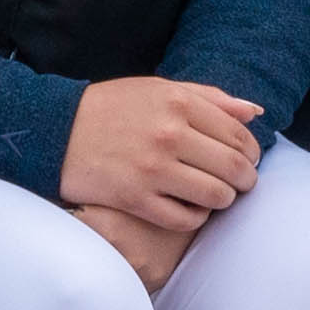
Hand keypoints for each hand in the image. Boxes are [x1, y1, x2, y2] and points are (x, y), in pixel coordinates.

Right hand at [61, 81, 259, 250]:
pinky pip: (186, 219)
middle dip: (245, 180)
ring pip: (217, 196)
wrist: (55, 131)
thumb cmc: (112, 108)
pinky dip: (195, 218)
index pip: (239, 135)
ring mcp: (152, 169)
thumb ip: (209, 97)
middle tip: (238, 183)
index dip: (251, 152)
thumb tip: (254, 112)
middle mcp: (169, 134)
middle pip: (234, 168)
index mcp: (178, 102)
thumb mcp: (158, 89)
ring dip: (223, 200)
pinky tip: (188, 208)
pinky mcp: (136, 199)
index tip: (247, 160)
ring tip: (214, 196)